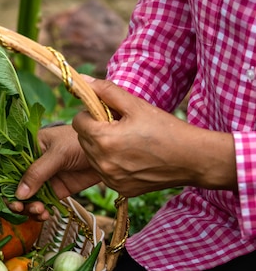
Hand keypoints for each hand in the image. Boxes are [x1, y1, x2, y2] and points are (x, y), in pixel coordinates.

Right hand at [8, 124, 100, 220]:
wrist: (109, 152)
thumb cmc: (81, 142)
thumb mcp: (58, 153)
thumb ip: (38, 172)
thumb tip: (19, 194)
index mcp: (27, 149)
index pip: (8, 167)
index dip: (5, 183)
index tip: (9, 196)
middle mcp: (32, 165)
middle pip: (16, 186)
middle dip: (16, 200)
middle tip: (21, 208)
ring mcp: (44, 179)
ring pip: (28, 199)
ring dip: (29, 208)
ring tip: (39, 210)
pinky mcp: (56, 191)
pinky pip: (43, 205)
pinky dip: (41, 212)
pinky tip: (45, 215)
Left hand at [73, 77, 236, 195]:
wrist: (193, 159)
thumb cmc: (166, 129)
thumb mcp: (136, 105)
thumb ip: (107, 91)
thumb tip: (83, 81)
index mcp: (103, 139)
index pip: (78, 121)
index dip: (90, 114)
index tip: (107, 114)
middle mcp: (103, 162)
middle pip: (83, 140)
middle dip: (96, 130)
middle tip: (119, 127)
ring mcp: (111, 178)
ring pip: (92, 157)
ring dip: (102, 148)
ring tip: (127, 142)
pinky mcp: (120, 189)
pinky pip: (105, 173)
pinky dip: (112, 165)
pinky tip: (132, 158)